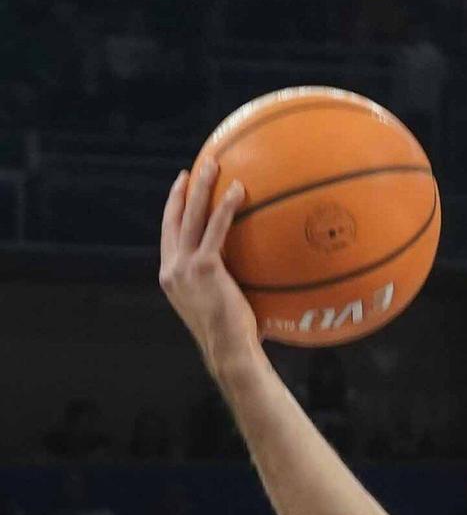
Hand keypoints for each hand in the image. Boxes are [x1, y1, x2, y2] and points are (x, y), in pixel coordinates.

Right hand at [158, 160, 257, 365]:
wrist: (228, 350)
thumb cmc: (233, 335)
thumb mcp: (218, 304)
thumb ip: (222, 285)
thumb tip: (250, 274)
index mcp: (171, 276)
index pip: (169, 235)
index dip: (173, 210)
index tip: (180, 190)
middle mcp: (172, 268)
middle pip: (174, 219)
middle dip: (183, 191)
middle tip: (193, 169)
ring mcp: (185, 267)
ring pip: (192, 217)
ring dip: (202, 187)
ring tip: (214, 163)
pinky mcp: (204, 267)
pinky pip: (217, 229)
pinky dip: (226, 207)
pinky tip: (239, 189)